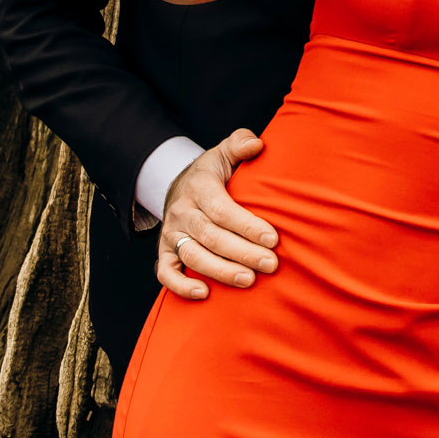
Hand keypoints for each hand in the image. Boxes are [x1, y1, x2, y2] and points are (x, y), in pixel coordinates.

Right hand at [157, 131, 276, 300]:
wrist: (180, 186)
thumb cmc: (212, 174)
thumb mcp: (224, 153)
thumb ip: (240, 143)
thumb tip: (257, 144)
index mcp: (199, 187)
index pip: (222, 210)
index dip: (247, 226)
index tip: (273, 239)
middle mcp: (182, 212)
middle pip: (211, 236)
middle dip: (242, 252)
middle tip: (271, 264)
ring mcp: (172, 234)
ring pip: (193, 256)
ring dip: (220, 271)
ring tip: (249, 281)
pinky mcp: (165, 251)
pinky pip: (165, 272)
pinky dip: (180, 286)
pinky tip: (204, 294)